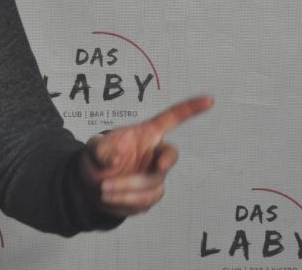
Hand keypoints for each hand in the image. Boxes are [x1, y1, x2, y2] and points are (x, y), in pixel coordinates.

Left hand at [78, 95, 212, 217]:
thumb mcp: (93, 149)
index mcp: (147, 134)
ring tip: (103, 189)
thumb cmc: (99, 159)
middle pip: (169, 156)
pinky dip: (124, 201)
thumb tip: (116, 157)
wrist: (92, 187)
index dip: (191, 108)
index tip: (209, 100)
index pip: (173, 119)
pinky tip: (110, 198)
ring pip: (153, 185)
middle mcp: (155, 154)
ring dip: (127, 190)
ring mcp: (156, 176)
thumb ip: (101, 150)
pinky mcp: (151, 195)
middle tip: (158, 167)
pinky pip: (144, 202)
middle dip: (164, 162)